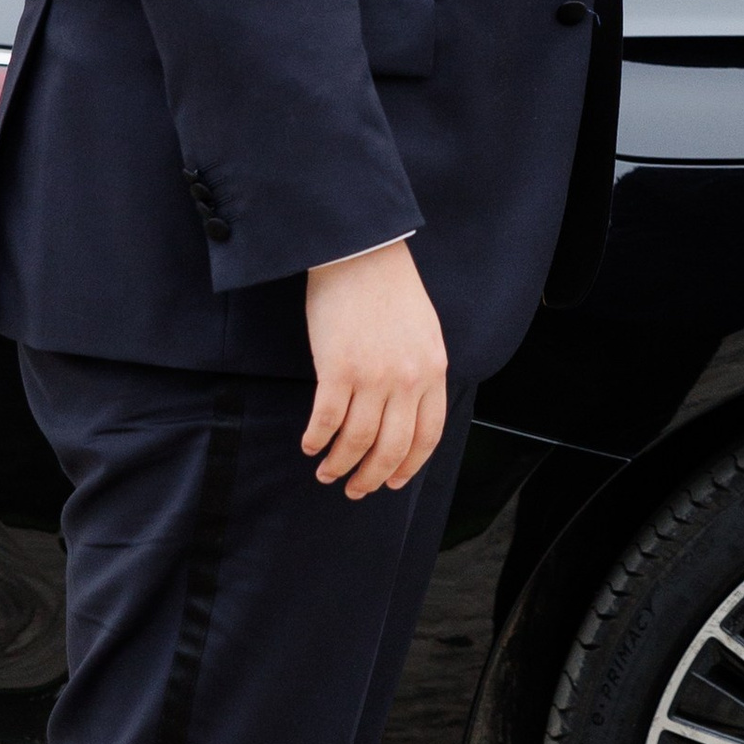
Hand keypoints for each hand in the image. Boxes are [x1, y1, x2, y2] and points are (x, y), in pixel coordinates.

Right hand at [303, 239, 448, 498]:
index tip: (393, 482)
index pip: (428, 435)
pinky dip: (317, 438)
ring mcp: (373, 376)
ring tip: (328, 473)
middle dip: (373, 477)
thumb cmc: (390, 289)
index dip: (409, 465)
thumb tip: (408, 409)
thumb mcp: (423, 332)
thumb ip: (421, 371)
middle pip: (392, 447)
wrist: (361, 253)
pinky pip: (327, 419)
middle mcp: (408, 379)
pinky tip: (310, 445)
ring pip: (358, 441)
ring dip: (341, 464)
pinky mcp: (338, 369)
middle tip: (356, 490)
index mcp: (433, 370)